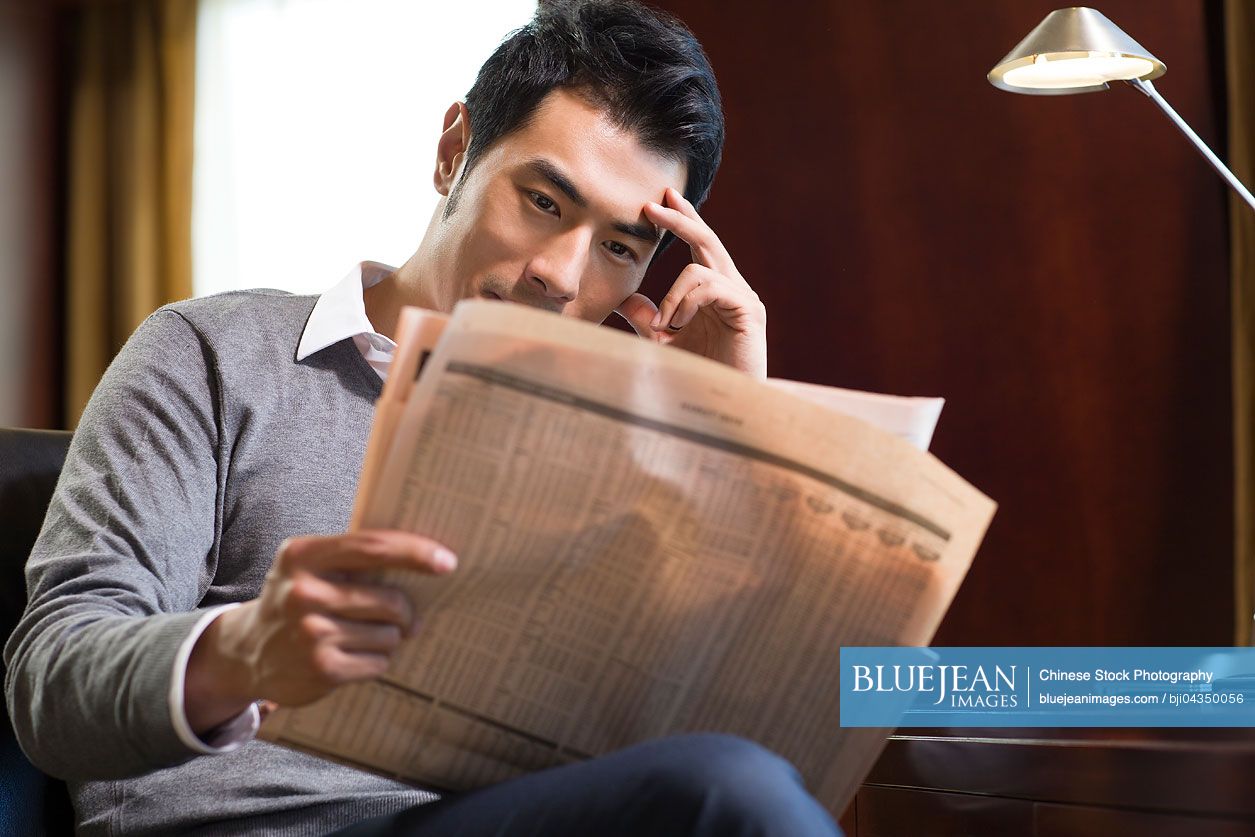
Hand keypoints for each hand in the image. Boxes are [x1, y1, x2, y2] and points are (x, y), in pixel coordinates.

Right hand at [184, 530, 455, 734]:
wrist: (245, 652)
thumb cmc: (296, 599)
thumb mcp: (310, 567)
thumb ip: (356, 558)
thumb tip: (428, 561)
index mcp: (302, 555)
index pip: (372, 547)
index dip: (416, 553)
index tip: (447, 562)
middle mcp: (303, 592)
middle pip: (390, 599)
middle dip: (404, 610)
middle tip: (402, 615)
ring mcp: (311, 633)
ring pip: (390, 634)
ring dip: (387, 638)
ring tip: (359, 636)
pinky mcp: (323, 669)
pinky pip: (379, 661)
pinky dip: (375, 660)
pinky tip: (350, 656)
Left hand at [615, 187, 766, 378]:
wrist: (721, 407)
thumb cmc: (695, 377)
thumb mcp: (662, 341)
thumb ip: (646, 316)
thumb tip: (623, 296)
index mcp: (714, 291)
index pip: (699, 245)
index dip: (682, 220)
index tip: (659, 200)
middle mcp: (733, 288)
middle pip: (707, 240)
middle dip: (680, 219)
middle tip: (653, 203)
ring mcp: (743, 298)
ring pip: (701, 267)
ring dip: (672, 295)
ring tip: (665, 327)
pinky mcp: (749, 311)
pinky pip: (709, 287)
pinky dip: (684, 303)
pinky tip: (678, 326)